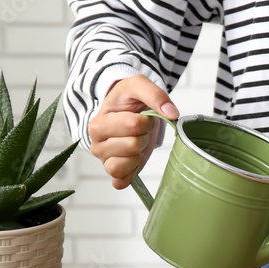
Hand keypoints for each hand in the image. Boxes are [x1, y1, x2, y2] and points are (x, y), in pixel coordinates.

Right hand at [87, 74, 178, 189]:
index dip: (145, 121)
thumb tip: (172, 113)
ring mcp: (104, 160)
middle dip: (143, 136)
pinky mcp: (114, 173)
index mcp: (98, 124)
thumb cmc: (128, 100)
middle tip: (139, 130)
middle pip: (132, 146)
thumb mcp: (138, 85)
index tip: (141, 116)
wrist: (127, 109)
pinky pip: (121, 182)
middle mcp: (96, 144)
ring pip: (122, 167)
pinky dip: (131, 173)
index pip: (133, 126)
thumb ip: (155, 94)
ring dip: (137, 155)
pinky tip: (135, 160)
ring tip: (136, 143)